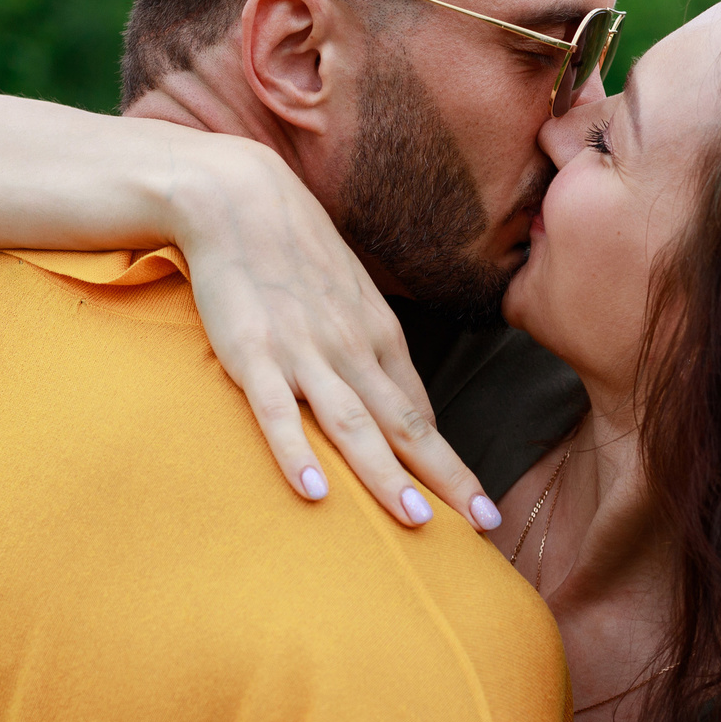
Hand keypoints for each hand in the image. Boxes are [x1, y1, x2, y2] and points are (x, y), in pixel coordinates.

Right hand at [169, 138, 500, 532]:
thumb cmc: (296, 252)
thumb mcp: (350, 298)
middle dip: (447, 478)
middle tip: (483, 524)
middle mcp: (351, 349)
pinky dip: (296, 451)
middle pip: (405, 425)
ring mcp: (302, 354)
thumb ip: (374, 353)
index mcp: (379, 336)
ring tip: (416, 520)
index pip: (421, 413)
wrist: (237, 197)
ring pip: (352, 425)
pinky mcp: (251, 354)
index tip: (481, 508)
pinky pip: (277, 411)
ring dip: (385, 474)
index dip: (452, 463)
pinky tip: (314, 490)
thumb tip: (406, 408)